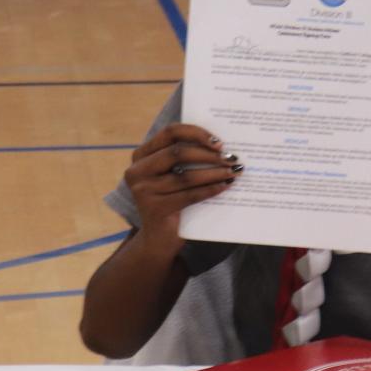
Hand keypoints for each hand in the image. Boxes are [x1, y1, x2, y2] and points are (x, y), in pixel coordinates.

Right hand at [124, 124, 240, 242]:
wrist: (159, 238)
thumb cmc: (171, 199)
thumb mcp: (172, 174)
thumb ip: (185, 157)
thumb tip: (220, 144)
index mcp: (141, 155)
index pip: (170, 132)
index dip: (197, 133)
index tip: (219, 142)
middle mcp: (137, 171)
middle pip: (178, 152)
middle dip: (208, 154)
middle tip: (231, 158)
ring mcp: (143, 191)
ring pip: (186, 176)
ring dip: (214, 173)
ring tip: (233, 172)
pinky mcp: (155, 209)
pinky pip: (190, 195)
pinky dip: (210, 189)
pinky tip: (225, 186)